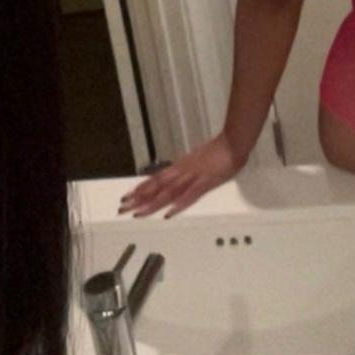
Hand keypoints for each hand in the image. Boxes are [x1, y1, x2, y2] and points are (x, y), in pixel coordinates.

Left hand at [118, 133, 244, 218]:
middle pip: (157, 187)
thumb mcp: (196, 158)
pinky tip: (168, 213)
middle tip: (122, 208)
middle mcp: (182, 172)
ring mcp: (192, 177)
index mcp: (180, 166)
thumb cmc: (217, 150)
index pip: (156, 179)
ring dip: (152, 203)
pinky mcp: (204, 182)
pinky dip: (178, 204)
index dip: (140, 188)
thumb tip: (172, 174)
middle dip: (139, 198)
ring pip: (168, 192)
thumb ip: (184, 167)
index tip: (126, 196)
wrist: (233, 142)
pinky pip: (189, 196)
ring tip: (137, 213)